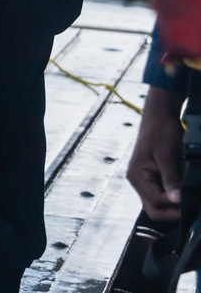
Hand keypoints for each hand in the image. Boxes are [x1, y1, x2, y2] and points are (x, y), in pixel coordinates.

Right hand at [127, 86, 185, 223]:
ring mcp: (142, 180)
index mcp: (137, 176)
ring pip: (157, 205)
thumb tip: (176, 201)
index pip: (156, 203)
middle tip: (192, 207)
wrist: (159, 117)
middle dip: (173, 212)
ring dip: (174, 205)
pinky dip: (173, 198)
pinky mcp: (150, 178)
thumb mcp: (168, 155)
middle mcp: (137, 181)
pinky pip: (160, 195)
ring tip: (190, 198)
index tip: (192, 203)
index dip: (175, 207)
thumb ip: (170, 179)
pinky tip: (184, 192)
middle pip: (154, 209)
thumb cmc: (162, 132)